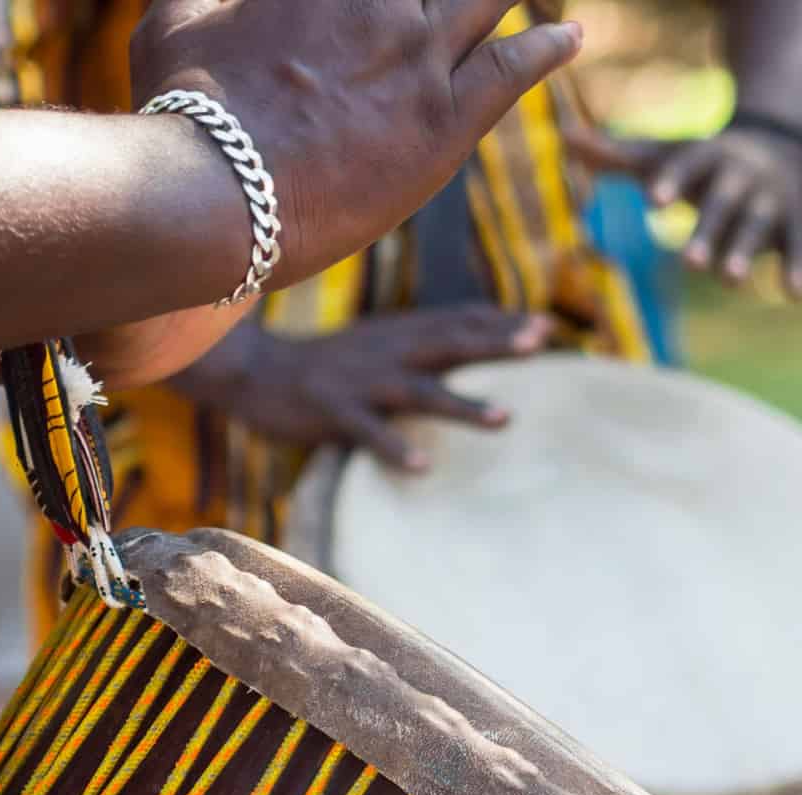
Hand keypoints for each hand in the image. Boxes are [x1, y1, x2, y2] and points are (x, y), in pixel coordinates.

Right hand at [131, 0, 582, 288]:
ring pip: (489, 0)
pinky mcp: (443, 122)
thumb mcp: (171, 16)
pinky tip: (570, 40)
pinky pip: (515, 69)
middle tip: (462, 2)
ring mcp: (419, 55)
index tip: (365, 1)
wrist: (212, 193)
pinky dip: (548, 48)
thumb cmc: (180, 107)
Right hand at [175, 306, 554, 470]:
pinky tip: (422, 467)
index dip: (501, 322)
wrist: (255, 370)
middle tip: (538, 344)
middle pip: (450, 344)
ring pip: (420, 392)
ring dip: (463, 404)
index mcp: (399, 333)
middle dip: (495, 343)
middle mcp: (386, 351)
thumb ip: (425, 341)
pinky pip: (368, 433)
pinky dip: (395, 448)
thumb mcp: (378, 342)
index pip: (458, 320)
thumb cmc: (329, 363)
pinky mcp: (333, 413)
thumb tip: (480, 335)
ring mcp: (361, 382)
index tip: (547, 329)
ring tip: (506, 418)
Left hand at [568, 124, 801, 295]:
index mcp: (705, 156)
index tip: (652, 200)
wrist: (776, 144)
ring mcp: (769, 199)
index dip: (671, 181)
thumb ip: (615, 154)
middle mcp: (739, 175)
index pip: (686, 165)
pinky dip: (797, 266)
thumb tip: (562, 137)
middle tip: (689, 263)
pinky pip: (798, 244)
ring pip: (757, 226)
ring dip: (745, 251)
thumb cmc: (699, 162)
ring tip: (730, 280)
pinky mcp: (794, 221)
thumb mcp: (661, 154)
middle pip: (721, 203)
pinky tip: (793, 295)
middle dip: (707, 229)